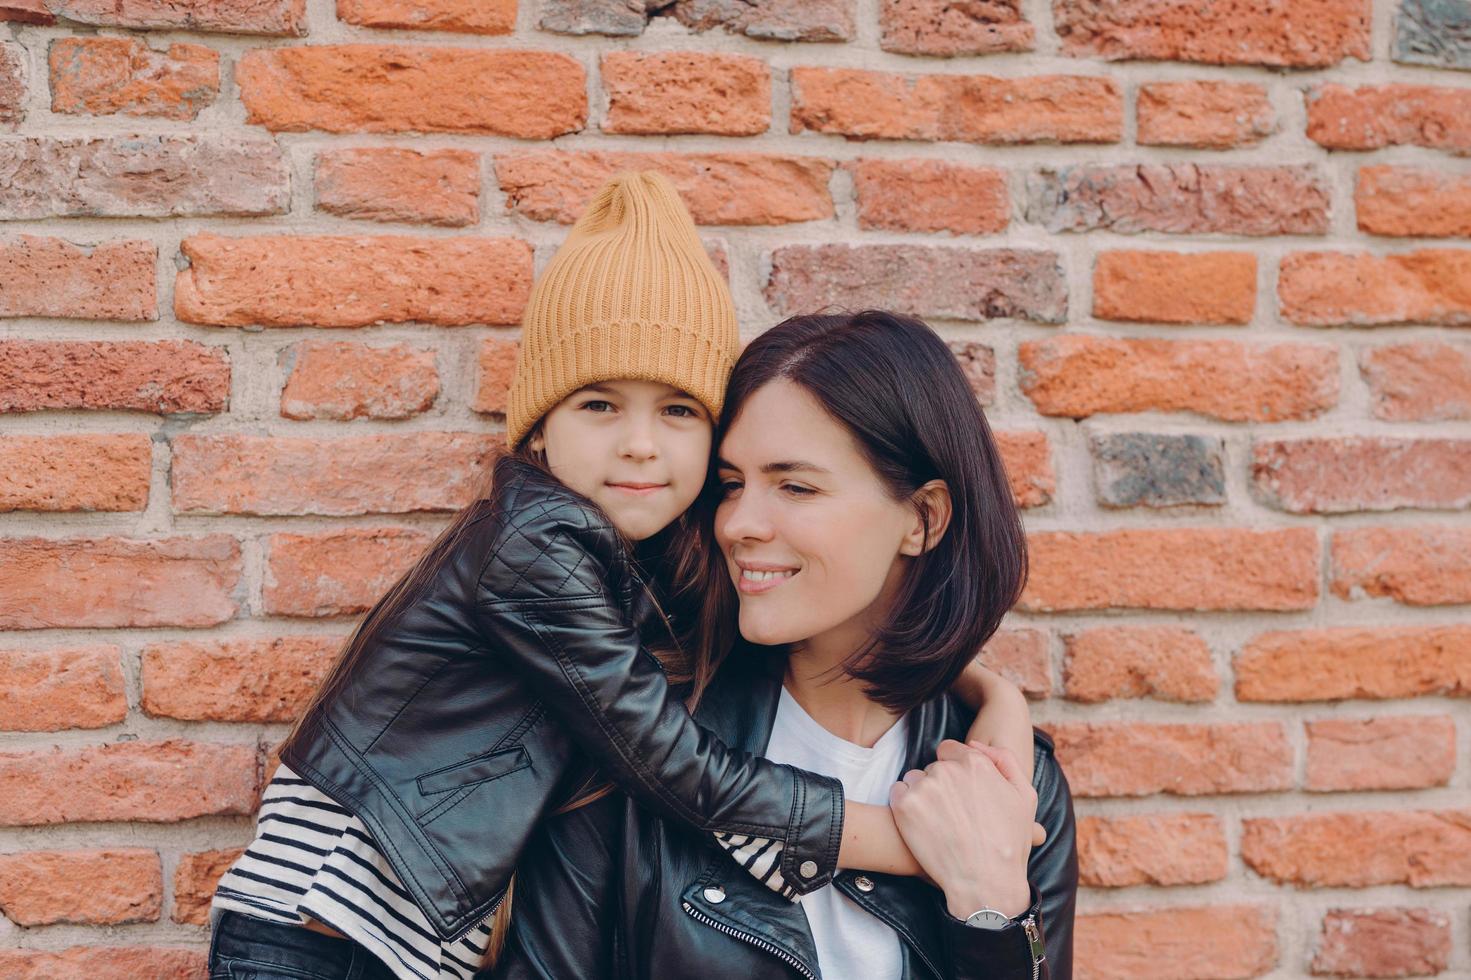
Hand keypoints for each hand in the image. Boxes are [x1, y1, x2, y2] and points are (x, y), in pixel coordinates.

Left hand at [889, 740, 1034, 919]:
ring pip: (915, 779)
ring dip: (922, 794)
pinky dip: (905, 806)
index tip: (960, 793)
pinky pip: (898, 793)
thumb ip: (1004, 760)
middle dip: (941, 784)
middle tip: (954, 815)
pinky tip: (921, 825)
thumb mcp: (1025, 796)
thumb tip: (975, 744)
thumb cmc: (1008, 843)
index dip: (955, 770)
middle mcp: (947, 770)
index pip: (950, 750)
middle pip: (934, 767)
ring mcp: (924, 787)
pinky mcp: (904, 806)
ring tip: (938, 822)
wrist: (984, 882)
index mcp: (975, 763)